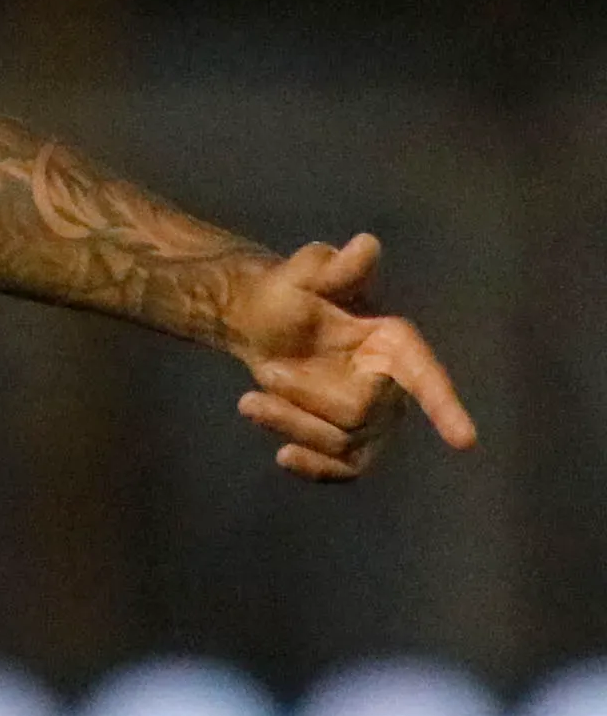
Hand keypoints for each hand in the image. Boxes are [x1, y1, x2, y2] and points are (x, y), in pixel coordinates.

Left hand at [223, 234, 478, 482]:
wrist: (262, 325)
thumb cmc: (288, 294)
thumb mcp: (303, 275)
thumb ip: (333, 268)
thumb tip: (364, 245)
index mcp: (394, 344)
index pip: (426, 377)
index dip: (445, 406)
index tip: (465, 441)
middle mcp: (393, 386)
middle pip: (358, 414)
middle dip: (304, 396)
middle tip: (268, 372)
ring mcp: (374, 419)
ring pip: (341, 444)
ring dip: (291, 425)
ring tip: (249, 403)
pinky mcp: (351, 444)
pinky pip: (342, 469)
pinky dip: (313, 468)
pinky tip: (283, 454)